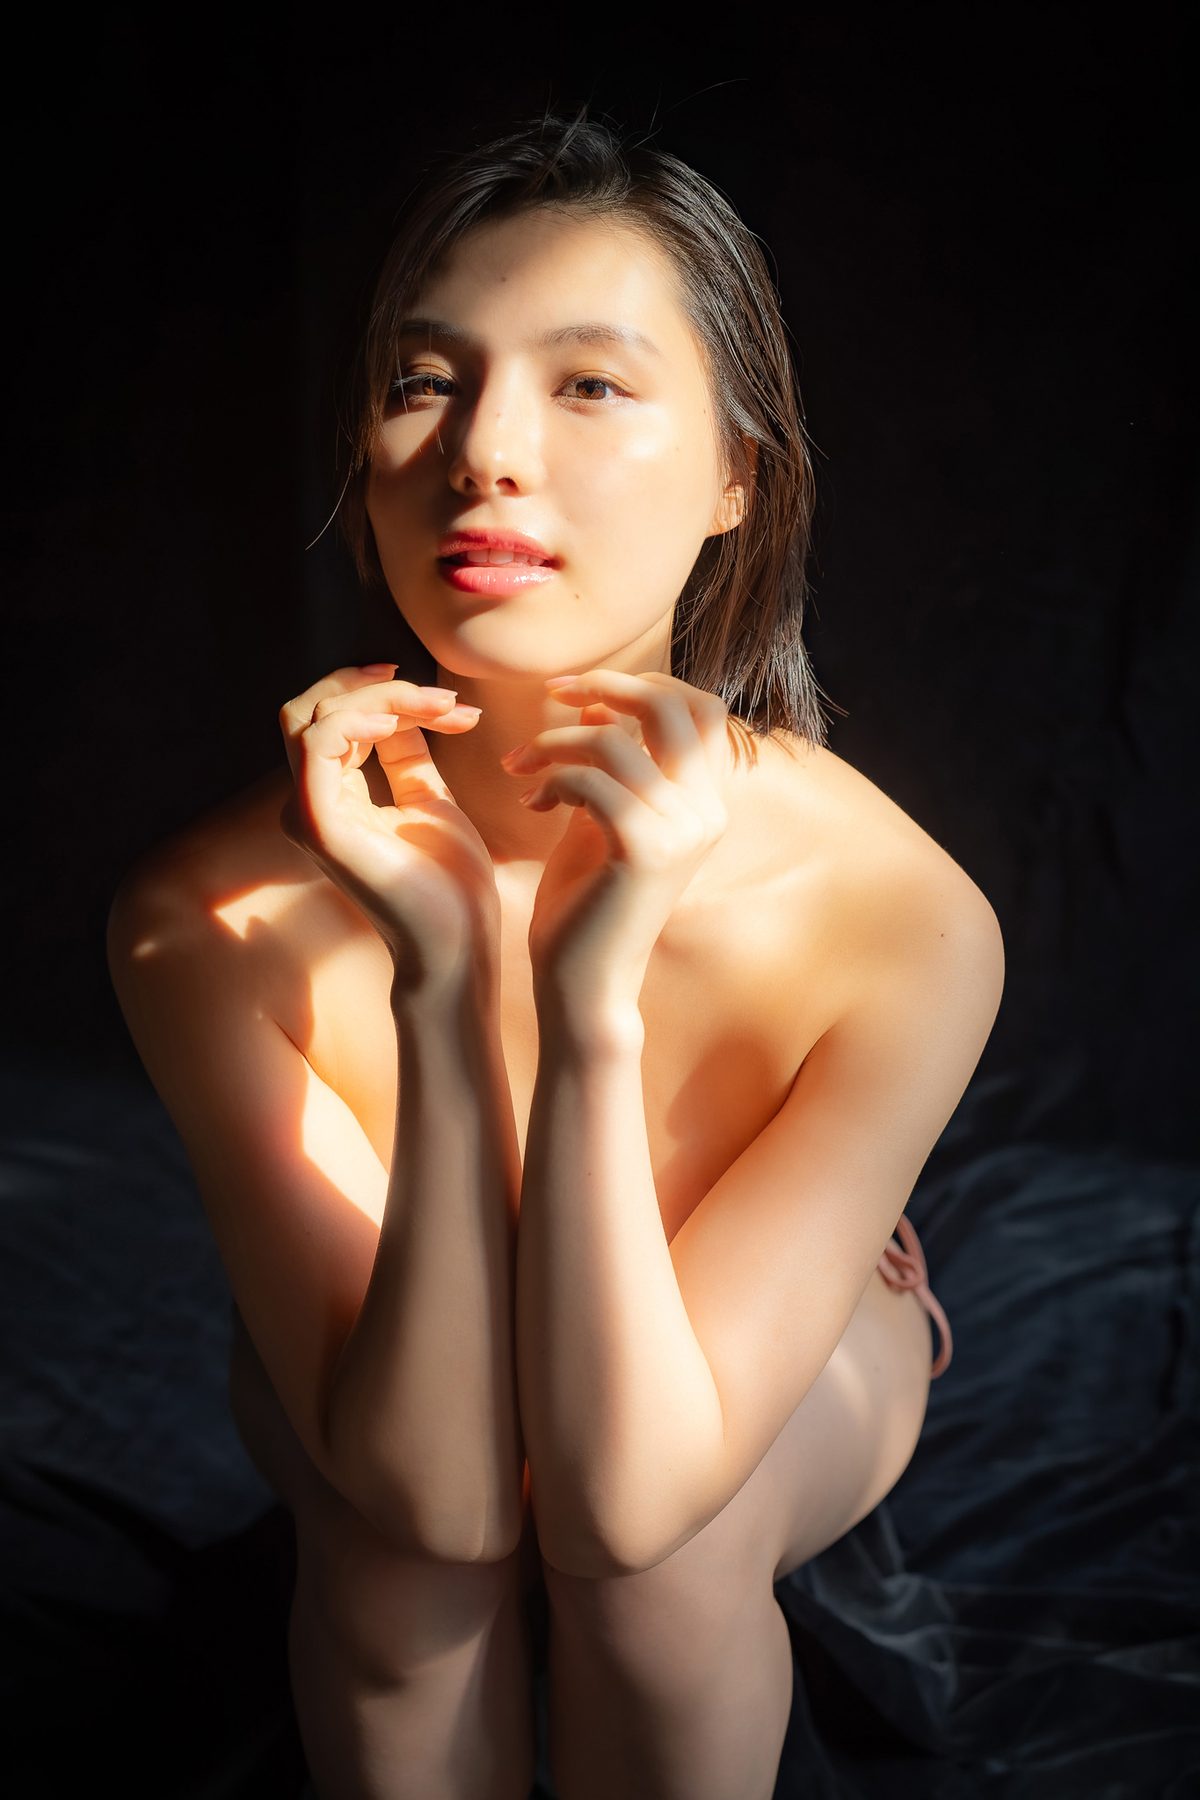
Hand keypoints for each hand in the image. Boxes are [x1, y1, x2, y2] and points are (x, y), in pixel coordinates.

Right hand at [278, 664, 498, 990]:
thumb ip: (406, 754)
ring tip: (441, 709)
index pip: (329, 718)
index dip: (380, 692)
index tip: (444, 697)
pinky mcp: (319, 825)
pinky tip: (403, 723)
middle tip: (443, 698)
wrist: (459, 941)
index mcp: (331, 796)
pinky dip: (360, 719)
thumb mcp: (428, 799)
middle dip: (378, 687)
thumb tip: (402, 708)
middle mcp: (308, 802)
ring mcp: (307, 814)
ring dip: (382, 698)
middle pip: (312, 708)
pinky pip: (318, 745)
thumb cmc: (448, 882)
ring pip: (314, 717)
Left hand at [500, 669, 731, 1015]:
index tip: (581, 693)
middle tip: (552, 694)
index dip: (643, 683)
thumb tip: (600, 705)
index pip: (701, 708)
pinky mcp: (644, 851)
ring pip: (614, 741)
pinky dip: (553, 779)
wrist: (584, 982)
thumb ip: (616, 765)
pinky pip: (592, 780)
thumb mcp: (605, 819)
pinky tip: (534, 802)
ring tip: (519, 767)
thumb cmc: (588, 901)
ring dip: (553, 742)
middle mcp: (707, 813)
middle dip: (606, 686)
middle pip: (671, 705)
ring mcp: (682, 832)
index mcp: (706, 802)